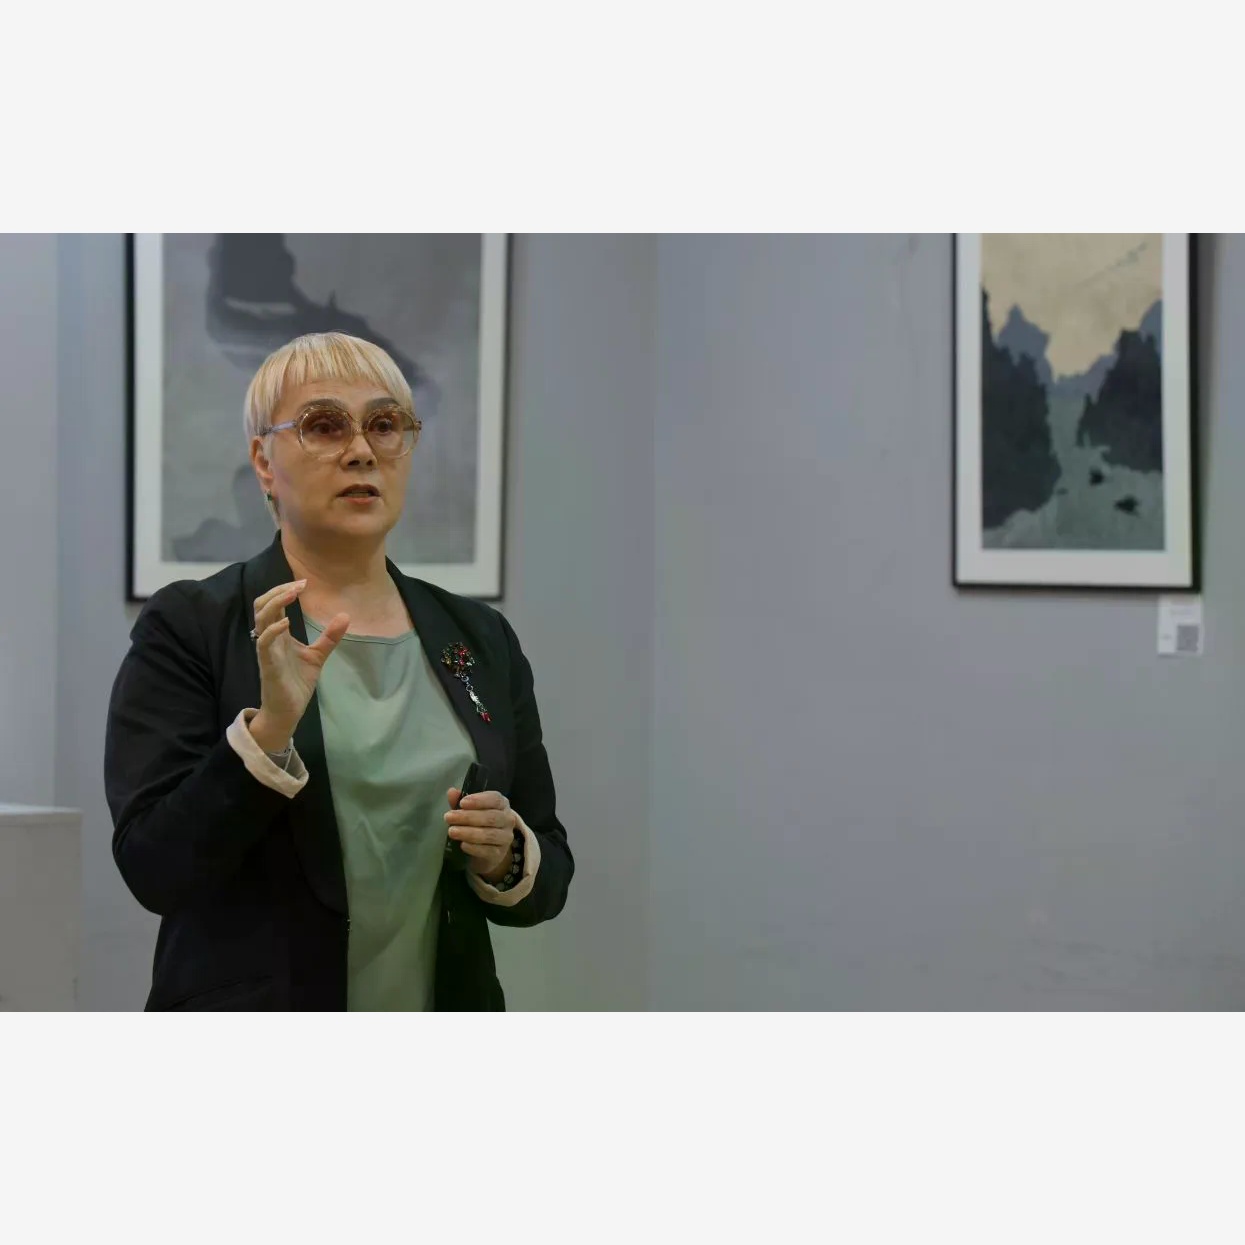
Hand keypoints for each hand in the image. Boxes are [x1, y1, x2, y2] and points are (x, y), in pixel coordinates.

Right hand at [249, 580, 349, 750]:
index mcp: (278, 634)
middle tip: (299, 584)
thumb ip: (329, 637)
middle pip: (262, 605)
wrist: (288, 710)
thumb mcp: (318, 655)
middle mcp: (269, 638)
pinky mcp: (267, 665)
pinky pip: (263, 643)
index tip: (304, 582)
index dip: (284, 590)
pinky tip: (286, 622)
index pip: (274, 604)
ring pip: (261, 619)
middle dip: (278, 591)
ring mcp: (266, 650)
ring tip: (292, 593)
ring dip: (275, 603)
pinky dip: (273, 630)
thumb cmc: (297, 682)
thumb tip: (345, 616)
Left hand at [444, 788, 517, 882]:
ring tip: (451, 831)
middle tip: (449, 817)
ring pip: (489, 834)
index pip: (495, 799)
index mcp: (501, 804)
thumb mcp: (469, 810)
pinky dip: (474, 848)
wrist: (487, 850)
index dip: (479, 800)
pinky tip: (462, 845)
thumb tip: (452, 792)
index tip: (462, 803)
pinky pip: (488, 851)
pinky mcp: (500, 854)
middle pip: (491, 817)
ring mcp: (505, 837)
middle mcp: (507, 819)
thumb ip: (460, 801)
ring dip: (468, 832)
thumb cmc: (478, 824)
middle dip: (468, 817)